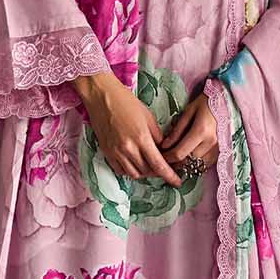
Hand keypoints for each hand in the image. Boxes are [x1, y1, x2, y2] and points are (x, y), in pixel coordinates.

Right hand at [74, 71, 183, 186]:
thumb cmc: (126, 102)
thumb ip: (158, 137)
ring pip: (134, 174)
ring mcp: (115, 152)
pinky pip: (120, 170)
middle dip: (158, 172)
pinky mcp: (107, 152)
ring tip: (150, 164)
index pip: (159, 165)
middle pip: (147, 171)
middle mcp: (128, 149)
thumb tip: (165, 151)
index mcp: (141, 138)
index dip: (170, 176)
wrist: (102, 97)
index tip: (177, 182)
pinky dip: (130, 170)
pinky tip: (135, 163)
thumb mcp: (148, 117)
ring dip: (144, 173)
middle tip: (164, 167)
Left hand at [158, 92, 217, 171]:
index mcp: (201, 131)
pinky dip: (197, 163)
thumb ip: (176, 131)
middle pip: (189, 162)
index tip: (161, 156)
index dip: (168, 157)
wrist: (226, 102)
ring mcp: (218, 148)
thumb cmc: (205, 103)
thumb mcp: (188, 112)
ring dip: (186, 164)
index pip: (180, 153)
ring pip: (198, 165)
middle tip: (167, 158)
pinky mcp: (222, 150)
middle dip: (176, 163)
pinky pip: (206, 163)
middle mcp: (210, 142)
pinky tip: (190, 157)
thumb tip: (164, 145)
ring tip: (178, 158)